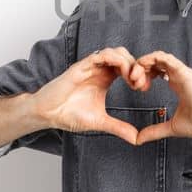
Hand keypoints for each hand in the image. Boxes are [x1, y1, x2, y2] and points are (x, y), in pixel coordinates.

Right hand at [31, 46, 149, 142]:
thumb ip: (119, 127)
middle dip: (137, 67)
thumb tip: (136, 139)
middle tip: (140, 83)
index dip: (139, 75)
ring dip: (128, 62)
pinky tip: (122, 74)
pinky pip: (101, 55)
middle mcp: (100, 70)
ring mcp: (91, 67)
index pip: (128, 68)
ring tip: (132, 79)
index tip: (143, 89)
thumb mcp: (100, 122)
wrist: (48, 114)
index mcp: (106, 79)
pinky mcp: (82, 67)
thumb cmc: (69, 115)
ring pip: (116, 52)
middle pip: (125, 56)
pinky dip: (115, 60)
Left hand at [135, 51, 191, 143]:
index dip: (142, 76)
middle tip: (132, 83)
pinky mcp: (184, 72)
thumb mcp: (172, 127)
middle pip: (154, 62)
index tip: (137, 89)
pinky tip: (142, 68)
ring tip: (135, 77)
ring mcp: (181, 72)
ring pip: (157, 57)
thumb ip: (155, 131)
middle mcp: (179, 76)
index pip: (156, 71)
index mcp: (177, 84)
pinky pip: (164, 57)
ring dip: (142, 64)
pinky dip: (150, 59)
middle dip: (139, 70)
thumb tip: (139, 139)